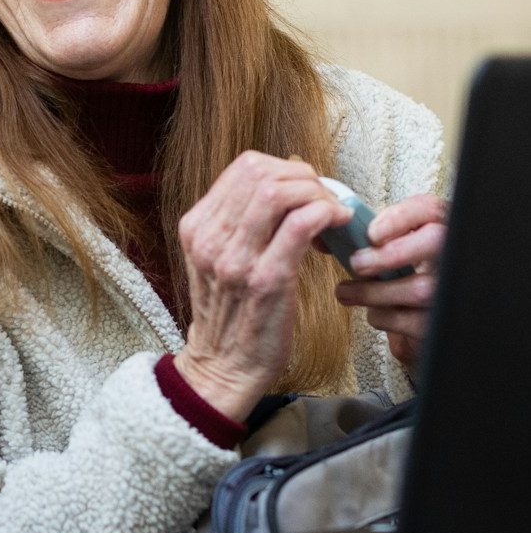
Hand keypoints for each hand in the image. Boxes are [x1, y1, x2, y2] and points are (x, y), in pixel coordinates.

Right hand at [175, 152, 353, 420]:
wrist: (224, 366)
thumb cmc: (231, 313)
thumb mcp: (217, 258)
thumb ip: (237, 223)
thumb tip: (285, 189)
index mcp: (196, 226)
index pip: (244, 167)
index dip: (284, 169)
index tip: (303, 190)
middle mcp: (210, 238)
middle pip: (260, 172)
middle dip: (303, 178)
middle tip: (322, 200)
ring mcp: (235, 259)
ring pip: (278, 192)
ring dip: (315, 194)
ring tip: (329, 214)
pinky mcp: (266, 280)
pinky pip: (299, 225)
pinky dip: (325, 214)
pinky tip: (335, 225)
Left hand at [335, 192, 447, 372]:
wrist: (416, 323)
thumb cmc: (397, 282)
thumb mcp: (387, 254)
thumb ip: (365, 241)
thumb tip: (326, 237)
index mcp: (437, 231)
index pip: (430, 209)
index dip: (401, 216)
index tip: (372, 232)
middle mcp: (453, 258)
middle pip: (436, 241)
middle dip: (391, 253)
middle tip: (358, 263)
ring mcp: (453, 291)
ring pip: (420, 287)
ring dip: (373, 291)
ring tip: (346, 292)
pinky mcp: (442, 324)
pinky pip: (412, 320)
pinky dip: (383, 316)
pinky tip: (375, 312)